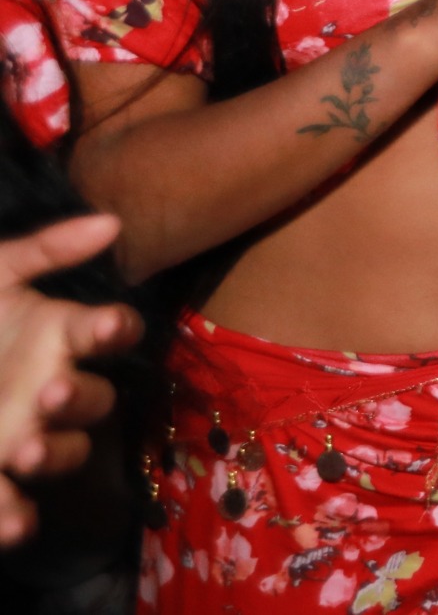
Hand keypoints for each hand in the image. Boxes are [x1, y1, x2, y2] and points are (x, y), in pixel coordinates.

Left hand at [0, 214, 144, 548]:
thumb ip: (44, 250)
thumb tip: (110, 223)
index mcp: (58, 336)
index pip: (107, 333)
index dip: (115, 329)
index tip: (110, 324)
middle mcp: (53, 388)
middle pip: (94, 401)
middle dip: (79, 399)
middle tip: (49, 393)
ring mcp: (26, 435)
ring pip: (65, 452)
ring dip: (53, 453)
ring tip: (21, 449)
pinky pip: (15, 503)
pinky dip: (16, 517)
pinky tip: (15, 523)